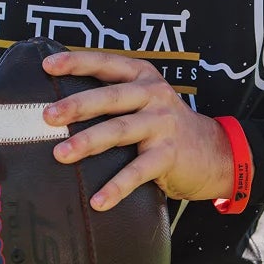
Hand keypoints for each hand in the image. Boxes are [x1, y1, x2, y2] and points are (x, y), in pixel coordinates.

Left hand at [40, 47, 232, 210]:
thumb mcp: (145, 98)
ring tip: (61, 154)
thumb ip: (113, 93)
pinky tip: (98, 201)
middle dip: (77, 105)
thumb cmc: (165, 123)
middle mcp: (154, 95)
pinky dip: (117, 187)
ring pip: (119, 130)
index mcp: (142, 76)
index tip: (47, 66)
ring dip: (88, 142)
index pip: (107, 63)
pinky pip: (138, 171)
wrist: (215, 152)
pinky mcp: (169, 155)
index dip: (77, 62)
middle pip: (111, 97)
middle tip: (47, 116)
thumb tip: (59, 101)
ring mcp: (163, 125)